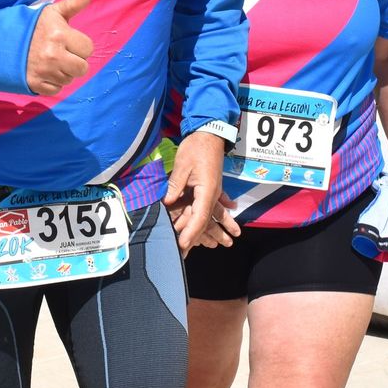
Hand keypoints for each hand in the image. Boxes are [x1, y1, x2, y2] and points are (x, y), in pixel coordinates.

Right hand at [24, 0, 92, 94]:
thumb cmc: (32, 26)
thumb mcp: (53, 12)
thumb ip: (74, 3)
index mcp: (59, 35)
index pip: (88, 48)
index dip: (80, 45)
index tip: (68, 40)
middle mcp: (53, 55)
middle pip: (82, 68)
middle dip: (75, 60)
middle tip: (62, 52)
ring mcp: (44, 71)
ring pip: (69, 79)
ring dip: (63, 72)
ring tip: (50, 60)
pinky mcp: (36, 85)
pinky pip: (57, 89)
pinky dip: (52, 82)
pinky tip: (44, 70)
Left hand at [164, 132, 236, 255]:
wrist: (210, 133)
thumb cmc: (196, 147)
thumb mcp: (183, 165)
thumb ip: (176, 186)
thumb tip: (167, 203)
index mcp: (207, 191)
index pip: (199, 217)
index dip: (190, 233)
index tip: (182, 246)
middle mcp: (212, 194)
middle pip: (204, 221)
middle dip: (197, 238)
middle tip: (186, 254)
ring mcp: (212, 191)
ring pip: (210, 215)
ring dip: (213, 231)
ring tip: (220, 245)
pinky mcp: (210, 187)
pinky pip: (212, 206)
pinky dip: (215, 216)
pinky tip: (220, 222)